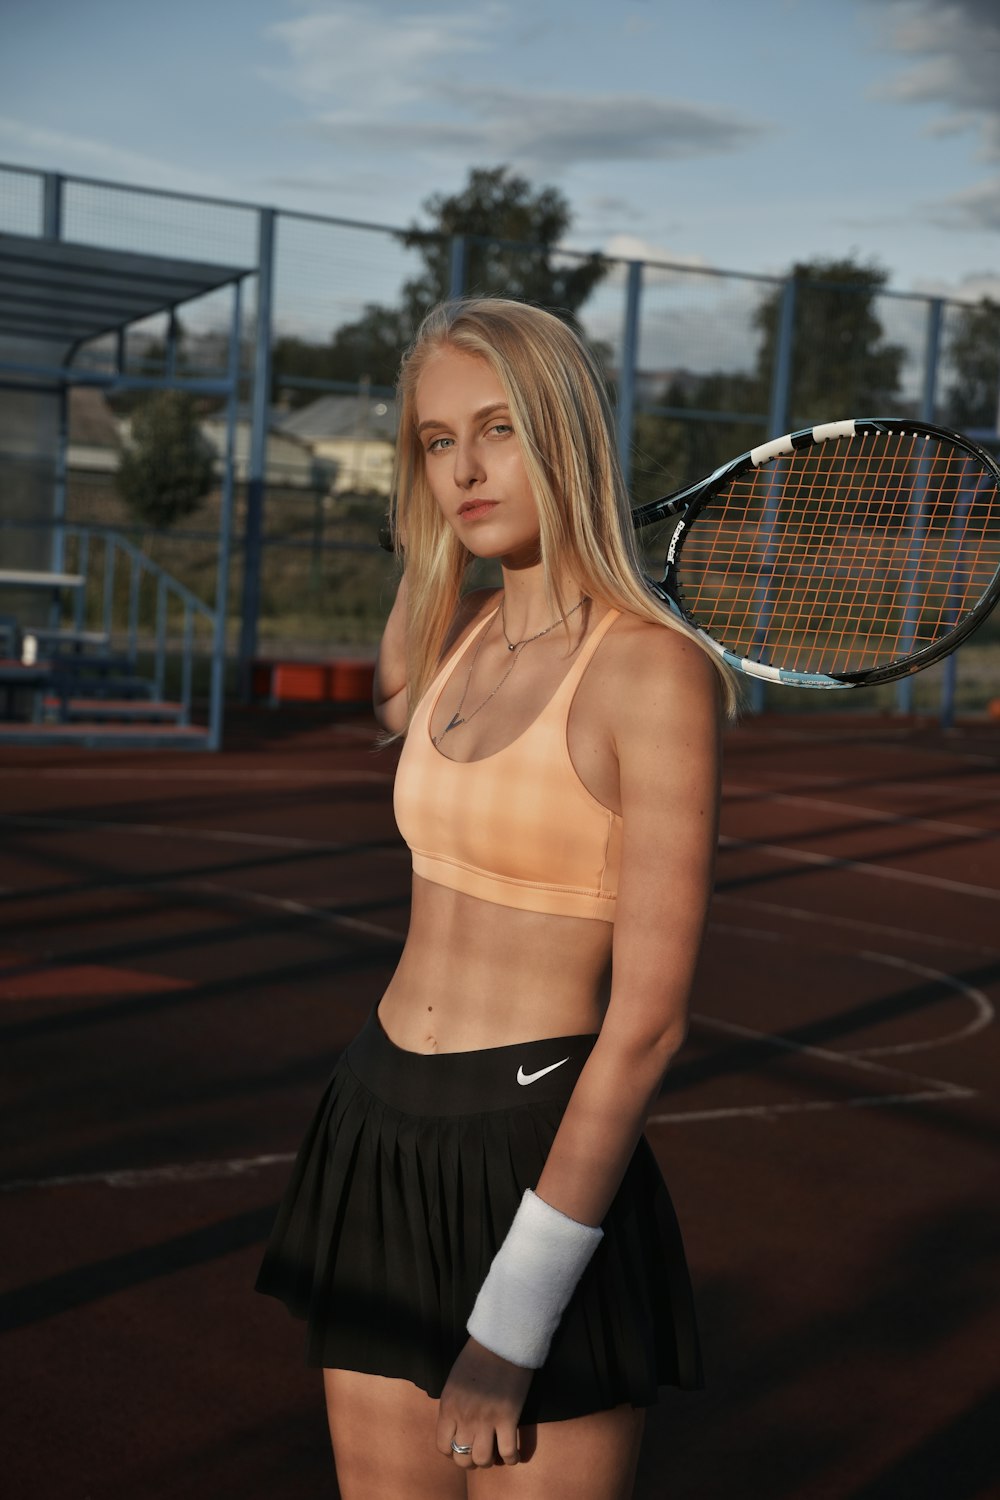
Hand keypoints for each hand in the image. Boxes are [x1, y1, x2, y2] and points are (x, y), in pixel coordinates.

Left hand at [436, 1337, 532, 1468]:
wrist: (501, 1342)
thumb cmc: (477, 1357)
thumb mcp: (454, 1382)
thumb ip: (453, 1407)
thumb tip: (456, 1428)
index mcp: (448, 1406)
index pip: (442, 1446)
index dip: (452, 1453)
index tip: (461, 1448)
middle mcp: (464, 1417)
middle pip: (462, 1458)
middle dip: (470, 1460)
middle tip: (479, 1452)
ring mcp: (486, 1419)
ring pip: (483, 1460)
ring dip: (489, 1461)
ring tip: (495, 1453)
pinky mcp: (508, 1418)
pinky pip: (508, 1452)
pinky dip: (511, 1459)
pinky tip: (513, 1455)